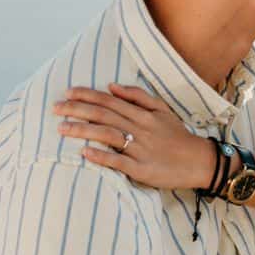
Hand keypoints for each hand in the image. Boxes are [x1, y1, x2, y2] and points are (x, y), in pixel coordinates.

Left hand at [53, 84, 215, 190]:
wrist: (199, 161)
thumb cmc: (178, 136)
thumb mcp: (162, 110)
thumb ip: (138, 96)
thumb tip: (111, 86)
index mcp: (143, 114)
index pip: (109, 101)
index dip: (87, 95)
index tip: (67, 93)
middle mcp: (140, 128)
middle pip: (104, 115)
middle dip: (77, 110)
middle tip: (55, 109)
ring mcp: (140, 149)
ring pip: (107, 135)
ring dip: (83, 130)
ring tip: (61, 129)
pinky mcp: (142, 169)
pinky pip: (118, 161)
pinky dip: (101, 156)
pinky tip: (84, 152)